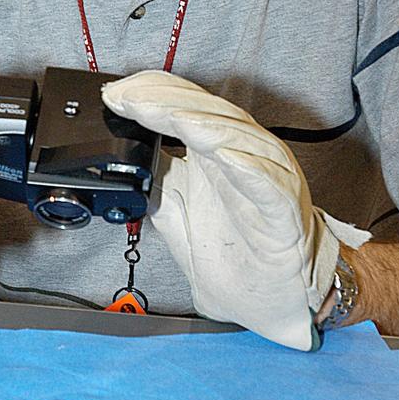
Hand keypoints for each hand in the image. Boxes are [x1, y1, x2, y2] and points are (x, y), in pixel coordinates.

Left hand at [102, 71, 368, 349]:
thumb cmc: (236, 257)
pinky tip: (226, 156)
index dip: (151, 95)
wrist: (272, 304)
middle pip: (206, 113)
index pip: (184, 107)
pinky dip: (249, 168)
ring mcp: (266, 182)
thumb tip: (121, 160)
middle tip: (129, 99)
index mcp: (213, 156)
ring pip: (237, 139)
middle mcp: (242, 159)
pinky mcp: (284, 214)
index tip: (115, 96)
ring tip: (169, 116)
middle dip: (165, 102)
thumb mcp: (175, 216)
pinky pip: (269, 185)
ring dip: (201, 125)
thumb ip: (153, 185)